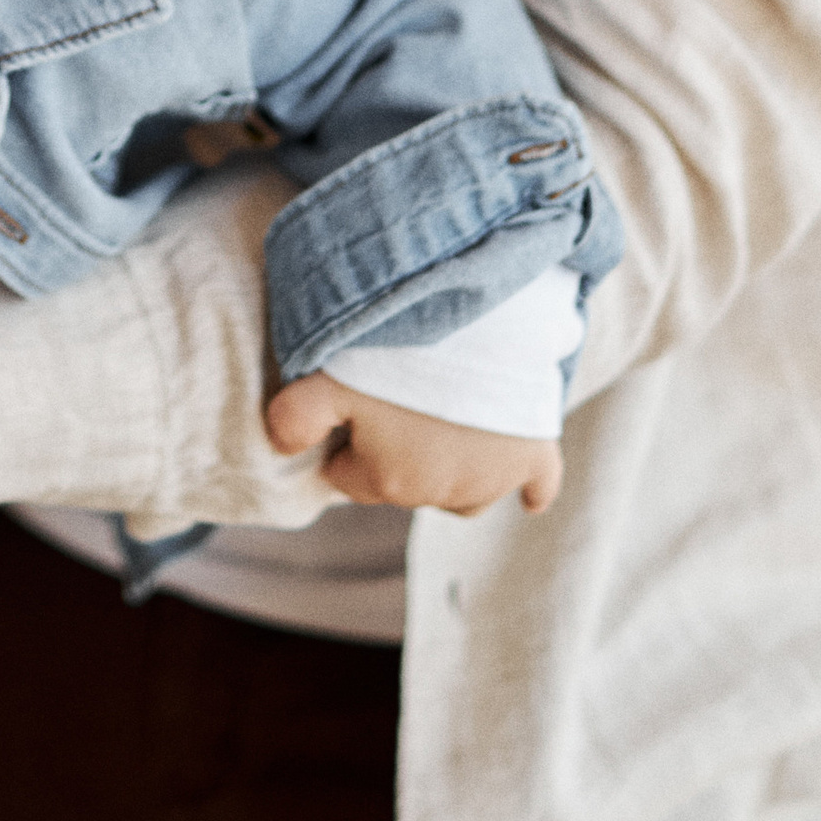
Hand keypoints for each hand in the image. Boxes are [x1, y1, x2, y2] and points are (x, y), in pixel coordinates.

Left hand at [263, 370, 562, 516]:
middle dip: (396, 451)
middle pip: (404, 484)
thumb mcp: (327, 377)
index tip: (354, 403)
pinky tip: (531, 498)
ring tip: (442, 423)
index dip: (345, 439)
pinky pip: (539, 487)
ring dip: (450, 470)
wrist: (480, 322)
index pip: (348, 477)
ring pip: (463, 494)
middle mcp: (443, 493)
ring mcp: (494, 478)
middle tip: (398, 395)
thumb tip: (280, 446)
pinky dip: (532, 490)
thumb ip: (293, 417)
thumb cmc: (397, 352)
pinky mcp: (535, 456)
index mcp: (388, 481)